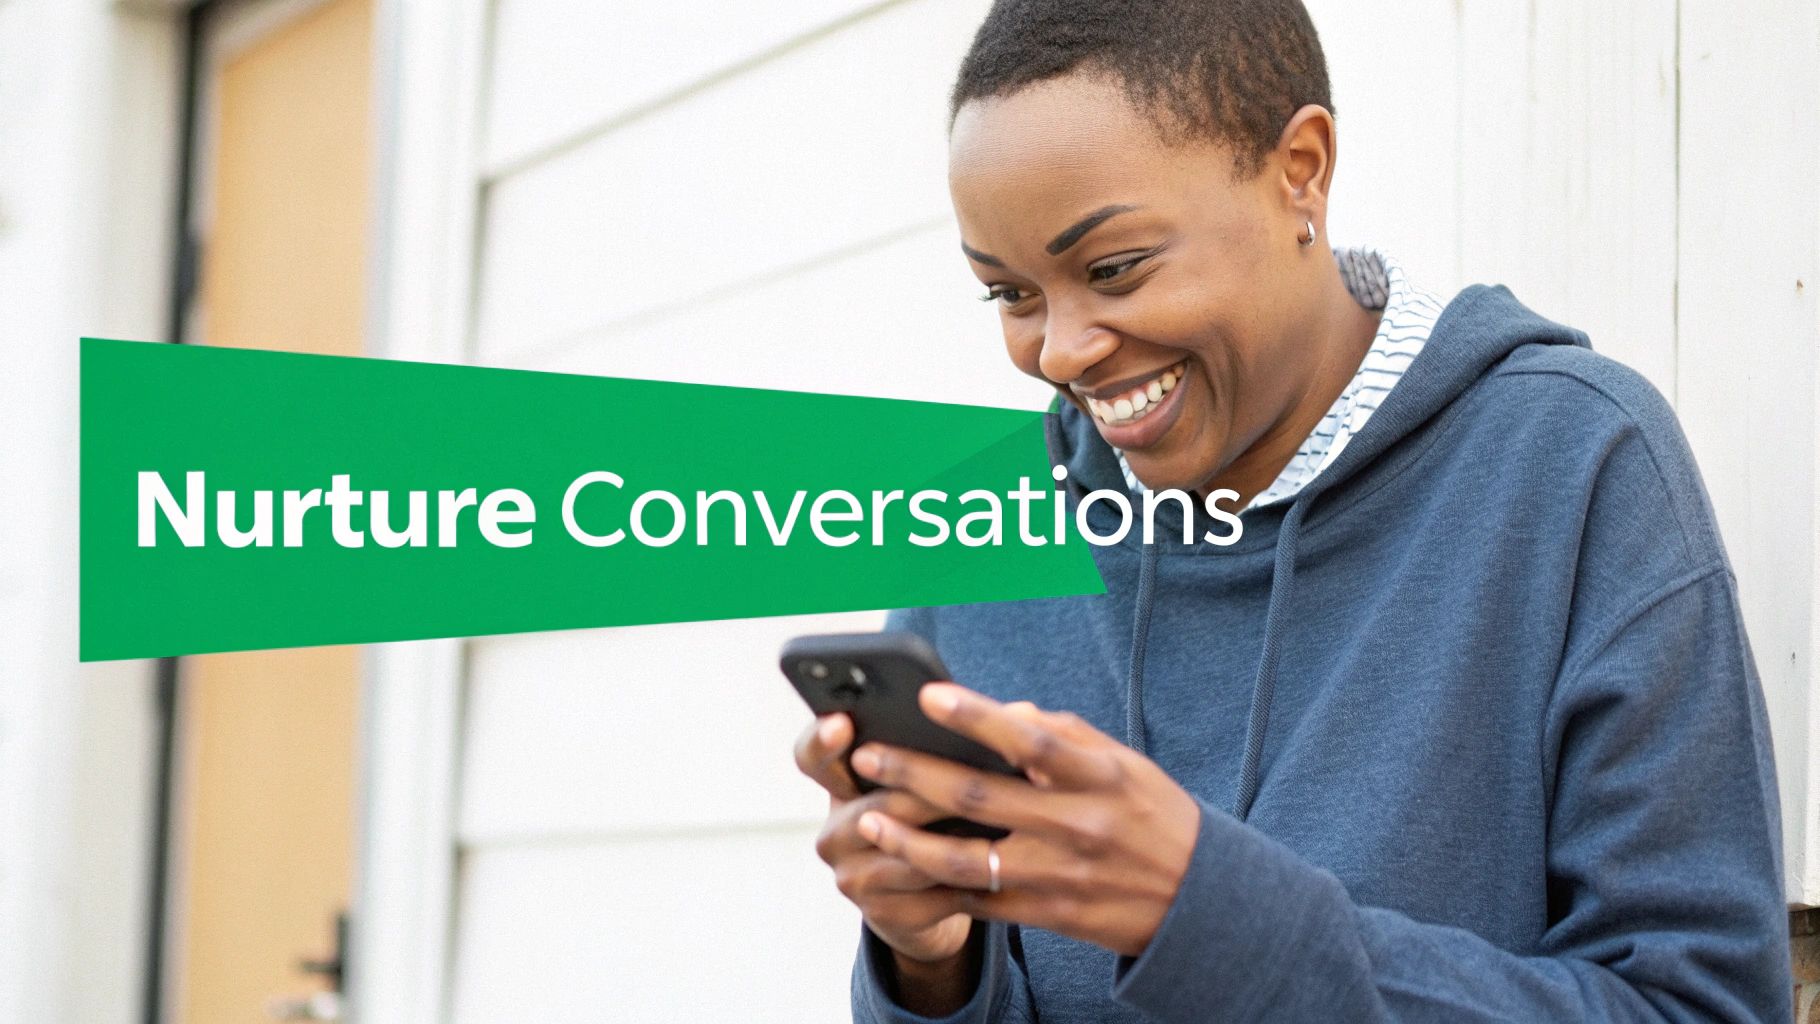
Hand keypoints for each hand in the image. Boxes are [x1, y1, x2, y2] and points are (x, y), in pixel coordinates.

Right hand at [793, 710, 979, 1013]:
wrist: (926, 900)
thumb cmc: (934, 820)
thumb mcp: (924, 781)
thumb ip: (945, 745)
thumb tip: (1016, 712)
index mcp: (839, 787)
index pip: (811, 756)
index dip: (822, 739)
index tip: (843, 723)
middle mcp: (834, 833)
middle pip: (876, 806)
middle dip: (927, 790)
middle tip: (972, 776)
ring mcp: (853, 879)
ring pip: (909, 853)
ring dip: (958, 837)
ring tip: (1004, 820)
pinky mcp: (884, 917)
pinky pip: (934, 894)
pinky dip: (972, 878)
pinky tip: (1006, 866)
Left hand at [847, 685, 1201, 958]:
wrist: (1198, 901)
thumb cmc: (1151, 815)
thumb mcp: (1122, 763)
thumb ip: (1061, 735)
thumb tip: (1000, 710)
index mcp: (1099, 777)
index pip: (1030, 740)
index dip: (977, 716)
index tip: (928, 695)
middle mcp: (1077, 826)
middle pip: (979, 797)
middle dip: (912, 774)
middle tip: (867, 756)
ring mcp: (1059, 876)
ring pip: (964, 859)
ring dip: (907, 841)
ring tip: (868, 820)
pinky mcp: (1048, 915)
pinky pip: (979, 901)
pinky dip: (937, 884)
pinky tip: (904, 867)